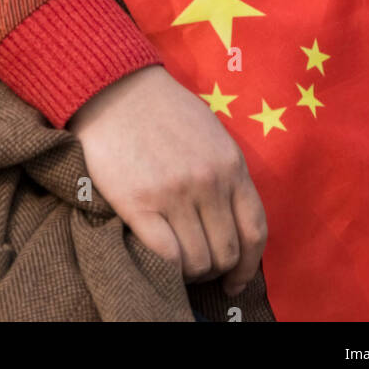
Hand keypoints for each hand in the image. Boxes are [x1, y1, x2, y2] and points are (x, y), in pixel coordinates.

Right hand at [67, 65, 265, 297]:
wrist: (114, 88)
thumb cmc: (161, 108)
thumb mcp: (210, 132)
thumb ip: (225, 171)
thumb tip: (230, 216)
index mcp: (230, 164)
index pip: (254, 230)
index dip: (248, 266)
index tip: (236, 280)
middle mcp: (208, 182)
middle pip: (226, 252)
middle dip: (214, 268)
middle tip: (197, 266)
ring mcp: (174, 194)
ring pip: (198, 261)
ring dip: (189, 271)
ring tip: (175, 264)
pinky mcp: (139, 203)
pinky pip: (166, 256)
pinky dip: (166, 268)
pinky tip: (158, 261)